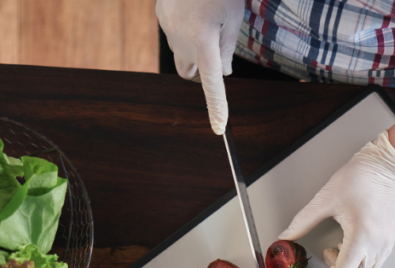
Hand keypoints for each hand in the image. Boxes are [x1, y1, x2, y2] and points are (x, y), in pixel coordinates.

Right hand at [156, 0, 243, 134]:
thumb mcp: (233, 17)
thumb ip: (226, 48)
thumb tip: (223, 72)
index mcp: (204, 43)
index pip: (212, 84)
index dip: (216, 107)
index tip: (219, 128)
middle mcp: (181, 40)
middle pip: (191, 71)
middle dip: (202, 67)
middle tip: (217, 44)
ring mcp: (167, 28)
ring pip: (181, 53)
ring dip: (193, 48)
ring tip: (206, 18)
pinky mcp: (160, 15)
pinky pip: (174, 33)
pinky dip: (184, 29)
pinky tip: (194, 8)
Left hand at [279, 131, 394, 267]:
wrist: (383, 167)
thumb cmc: (359, 179)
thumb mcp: (324, 200)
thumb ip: (303, 222)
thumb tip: (286, 236)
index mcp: (361, 235)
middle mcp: (376, 244)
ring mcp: (385, 244)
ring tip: (332, 255)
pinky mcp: (389, 240)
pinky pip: (374, 265)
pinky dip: (358, 266)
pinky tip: (346, 250)